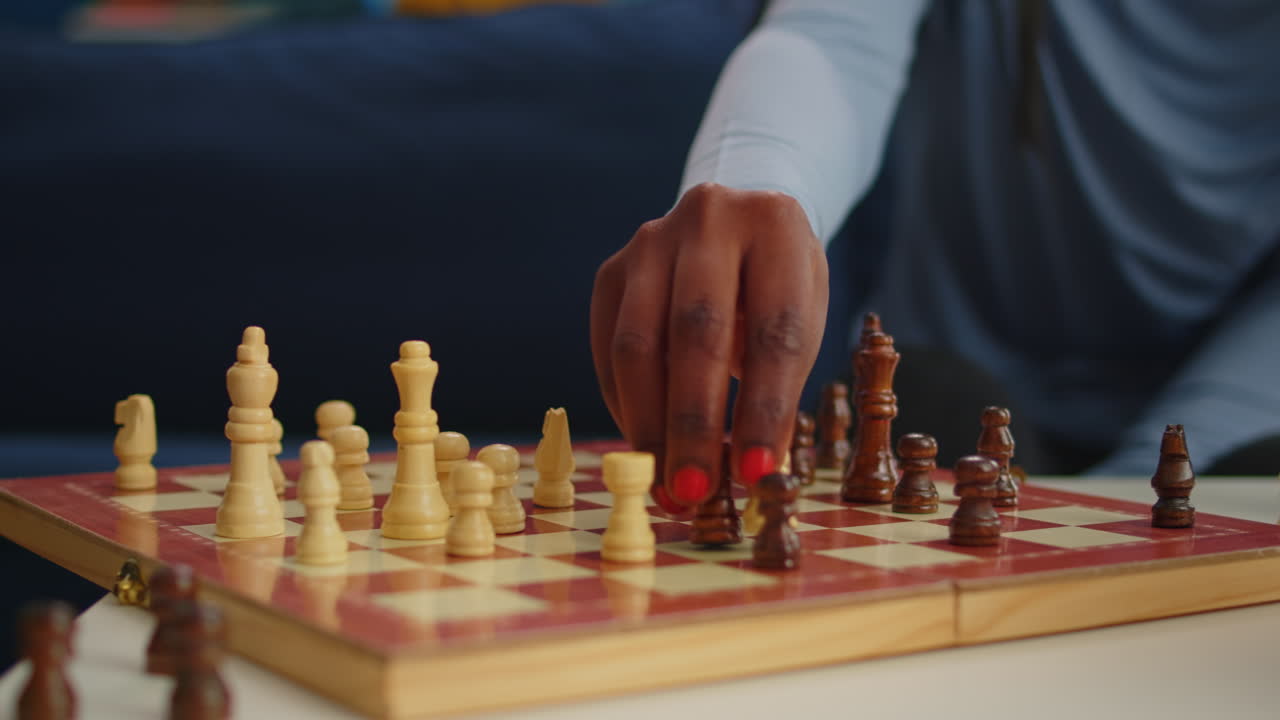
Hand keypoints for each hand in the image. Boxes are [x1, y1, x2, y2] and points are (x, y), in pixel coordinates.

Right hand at [590, 183, 828, 509]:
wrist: (737, 219)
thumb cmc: (778, 285)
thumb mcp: (801, 322)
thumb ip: (777, 388)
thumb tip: (750, 473)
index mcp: (776, 225)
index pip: (771, 331)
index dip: (765, 409)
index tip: (757, 474)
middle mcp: (708, 219)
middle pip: (695, 335)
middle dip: (694, 425)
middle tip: (695, 492)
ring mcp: (650, 241)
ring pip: (638, 344)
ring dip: (649, 425)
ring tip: (665, 486)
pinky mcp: (611, 270)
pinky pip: (608, 350)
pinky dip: (625, 407)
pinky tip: (645, 445)